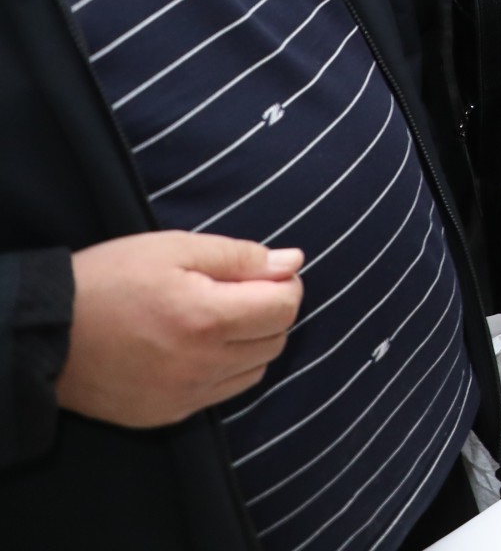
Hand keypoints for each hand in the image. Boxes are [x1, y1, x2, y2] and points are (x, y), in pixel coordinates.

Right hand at [57, 232, 304, 428]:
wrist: (46, 334)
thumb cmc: (109, 280)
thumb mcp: (174, 248)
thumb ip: (240, 257)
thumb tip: (292, 262)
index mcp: (206, 319)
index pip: (285, 307)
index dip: (283, 283)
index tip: (263, 272)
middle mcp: (202, 365)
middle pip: (276, 339)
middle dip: (269, 310)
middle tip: (236, 291)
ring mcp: (185, 396)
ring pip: (256, 369)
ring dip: (251, 341)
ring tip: (215, 317)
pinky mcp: (168, 414)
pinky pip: (223, 393)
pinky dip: (226, 368)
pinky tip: (197, 347)